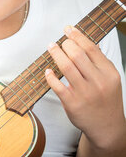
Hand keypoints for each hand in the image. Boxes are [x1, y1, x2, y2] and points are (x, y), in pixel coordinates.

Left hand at [45, 25, 125, 148]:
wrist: (107, 127)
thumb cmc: (106, 100)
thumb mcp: (110, 79)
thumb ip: (99, 62)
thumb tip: (86, 42)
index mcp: (109, 73)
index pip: (91, 48)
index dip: (78, 36)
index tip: (68, 29)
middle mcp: (98, 82)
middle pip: (77, 55)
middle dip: (65, 44)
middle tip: (58, 41)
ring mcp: (85, 93)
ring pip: (66, 67)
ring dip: (56, 54)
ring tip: (51, 47)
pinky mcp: (72, 103)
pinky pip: (57, 85)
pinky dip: (50, 75)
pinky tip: (48, 70)